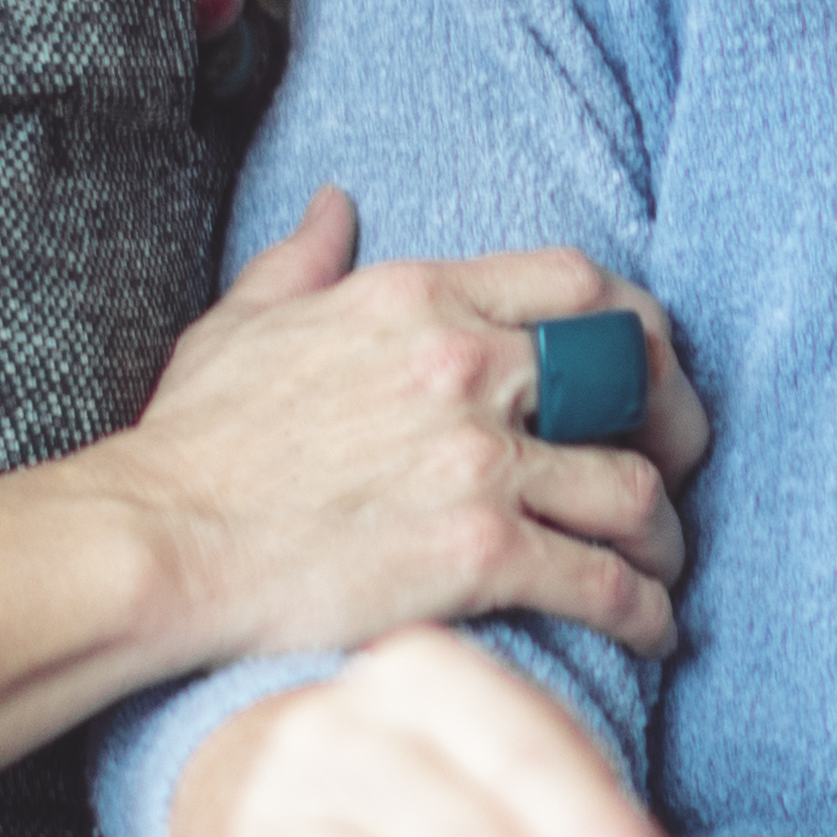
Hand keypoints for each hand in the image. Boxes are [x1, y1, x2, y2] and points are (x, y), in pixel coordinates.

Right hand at [87, 190, 715, 671]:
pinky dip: (644, 610)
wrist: (156, 543)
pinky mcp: (478, 556)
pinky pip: (604, 580)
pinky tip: (648, 632)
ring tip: (661, 566)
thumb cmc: (189, 444)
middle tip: (680, 462)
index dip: (637, 326)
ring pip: (634, 488)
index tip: (646, 367)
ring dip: (664, 533)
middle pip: (634, 371)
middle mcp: (466, 366)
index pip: (580, 282)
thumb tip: (335, 204)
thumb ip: (303, 260)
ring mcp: (478, 461)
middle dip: (677, 420)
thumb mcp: (244, 323)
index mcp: (419, 297)